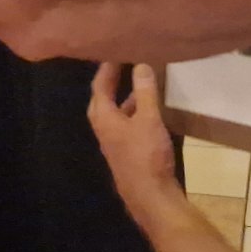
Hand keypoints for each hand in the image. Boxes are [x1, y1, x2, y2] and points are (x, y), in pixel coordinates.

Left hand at [88, 63, 179, 210]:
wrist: (151, 198)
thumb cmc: (146, 155)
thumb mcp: (148, 119)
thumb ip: (145, 92)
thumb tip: (140, 64)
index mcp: (103, 118)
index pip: (99, 86)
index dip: (106, 69)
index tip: (115, 52)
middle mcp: (104, 130)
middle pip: (103, 101)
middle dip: (111, 83)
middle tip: (123, 66)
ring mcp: (115, 144)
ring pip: (117, 115)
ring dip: (126, 100)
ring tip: (142, 86)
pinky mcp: (127, 155)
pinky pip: (127, 127)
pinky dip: (135, 115)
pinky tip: (151, 115)